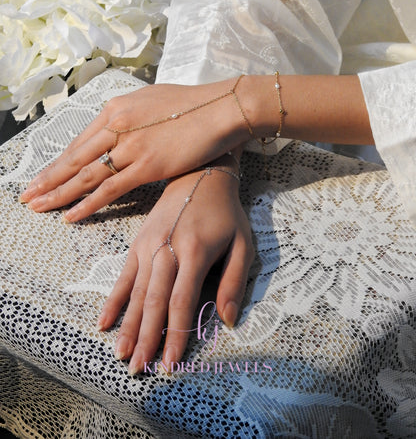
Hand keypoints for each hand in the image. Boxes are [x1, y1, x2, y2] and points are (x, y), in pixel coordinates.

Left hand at [20, 78, 248, 221]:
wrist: (219, 109)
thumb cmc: (192, 105)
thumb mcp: (152, 101)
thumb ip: (129, 115)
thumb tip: (119, 128)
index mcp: (116, 109)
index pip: (80, 141)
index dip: (59, 162)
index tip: (44, 175)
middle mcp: (116, 125)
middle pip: (74, 158)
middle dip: (48, 179)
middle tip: (27, 195)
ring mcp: (130, 146)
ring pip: (86, 175)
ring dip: (59, 194)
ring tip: (39, 207)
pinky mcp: (146, 165)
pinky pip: (109, 188)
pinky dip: (87, 204)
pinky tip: (71, 215)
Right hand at [96, 160, 253, 373]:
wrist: (199, 177)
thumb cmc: (225, 214)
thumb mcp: (242, 243)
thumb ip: (235, 281)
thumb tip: (228, 320)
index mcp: (196, 252)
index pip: (182, 301)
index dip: (176, 335)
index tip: (171, 363)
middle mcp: (168, 251)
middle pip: (154, 302)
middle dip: (146, 338)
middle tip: (138, 369)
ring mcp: (149, 246)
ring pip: (136, 292)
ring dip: (127, 325)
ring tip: (121, 354)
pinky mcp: (137, 243)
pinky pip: (123, 275)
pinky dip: (114, 300)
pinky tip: (103, 322)